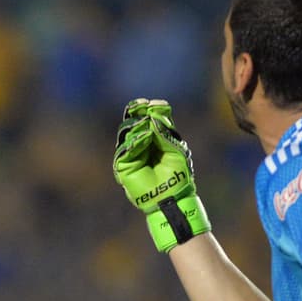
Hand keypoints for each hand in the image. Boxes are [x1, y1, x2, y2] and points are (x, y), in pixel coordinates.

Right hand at [112, 98, 210, 251]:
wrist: (173, 197)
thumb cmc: (177, 175)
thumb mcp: (174, 148)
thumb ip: (163, 133)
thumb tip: (151, 119)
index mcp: (155, 138)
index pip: (148, 118)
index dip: (149, 109)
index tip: (155, 103)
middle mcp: (141, 144)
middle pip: (134, 121)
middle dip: (138, 112)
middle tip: (144, 106)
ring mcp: (131, 154)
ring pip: (127, 132)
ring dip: (136, 125)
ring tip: (147, 125)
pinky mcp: (124, 166)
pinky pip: (125, 149)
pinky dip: (135, 141)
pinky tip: (145, 136)